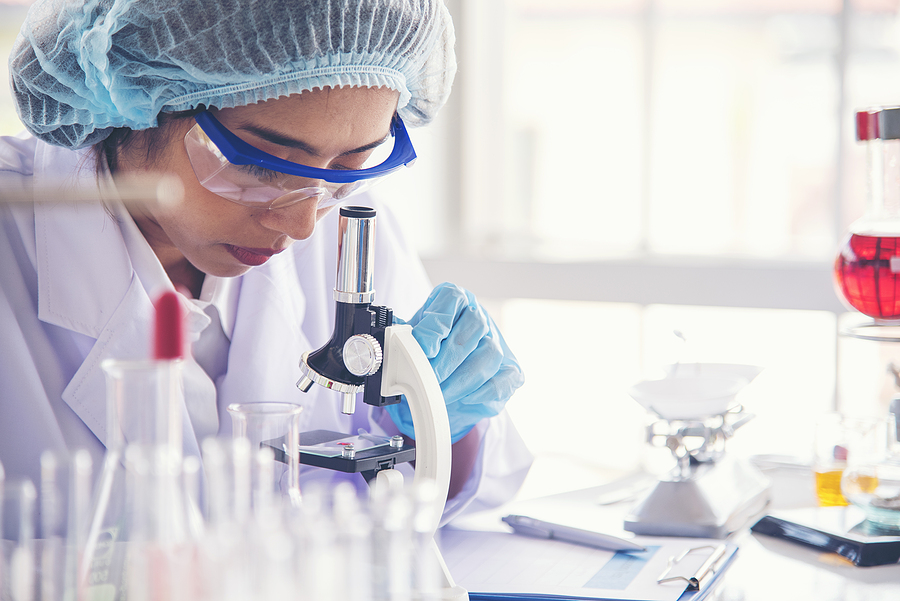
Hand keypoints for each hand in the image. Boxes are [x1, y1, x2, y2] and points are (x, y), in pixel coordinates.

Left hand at [385, 283, 523, 442]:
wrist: (442, 380)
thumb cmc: (426, 353)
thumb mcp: (409, 339)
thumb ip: (399, 336)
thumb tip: (385, 341)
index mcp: (455, 301)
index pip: (453, 299)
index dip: (438, 323)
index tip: (423, 348)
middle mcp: (479, 316)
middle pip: (475, 325)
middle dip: (448, 358)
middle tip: (428, 377)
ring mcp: (498, 342)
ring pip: (490, 353)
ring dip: (462, 379)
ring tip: (440, 394)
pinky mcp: (510, 370)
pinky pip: (505, 379)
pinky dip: (485, 391)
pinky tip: (465, 398)